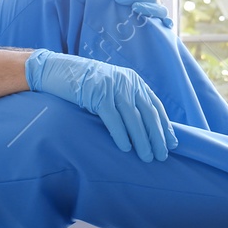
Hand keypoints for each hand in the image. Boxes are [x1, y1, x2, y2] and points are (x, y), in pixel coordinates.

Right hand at [24, 50, 176, 160]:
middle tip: (162, 156)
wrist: (56, 69)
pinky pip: (113, 119)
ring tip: (147, 157)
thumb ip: (126, 100)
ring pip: (133, 119)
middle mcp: (127, 82)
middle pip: (148, 114)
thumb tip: (143, 128)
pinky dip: (121, 135)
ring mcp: (113, 87)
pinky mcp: (97, 94)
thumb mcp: (111, 87)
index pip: (155, 105)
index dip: (165, 125)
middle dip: (157, 137)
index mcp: (134, 80)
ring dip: (142, 141)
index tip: (172, 143)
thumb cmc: (83, 83)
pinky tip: (125, 149)